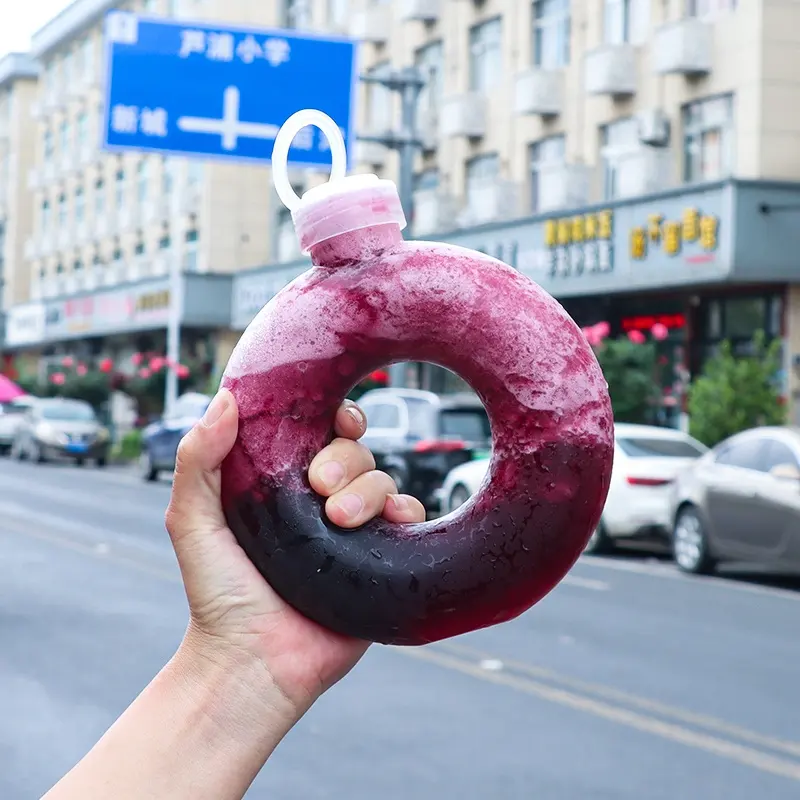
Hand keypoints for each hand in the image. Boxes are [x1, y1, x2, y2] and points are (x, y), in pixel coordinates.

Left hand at [164, 389, 424, 721]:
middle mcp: (321, 501)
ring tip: (338, 522)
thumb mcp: (192, 522)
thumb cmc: (219, 596)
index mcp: (282, 483)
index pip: (319, 432)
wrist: (254, 664)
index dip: (333, 417)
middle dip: (344, 460)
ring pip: (384, 479)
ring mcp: (354, 529)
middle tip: (318, 488)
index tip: (334, 420)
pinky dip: (405, 510)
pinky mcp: (381, 558)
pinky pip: (409, 516)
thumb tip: (224, 398)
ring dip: (368, 490)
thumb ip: (197, 459)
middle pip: (355, 452)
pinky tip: (389, 523)